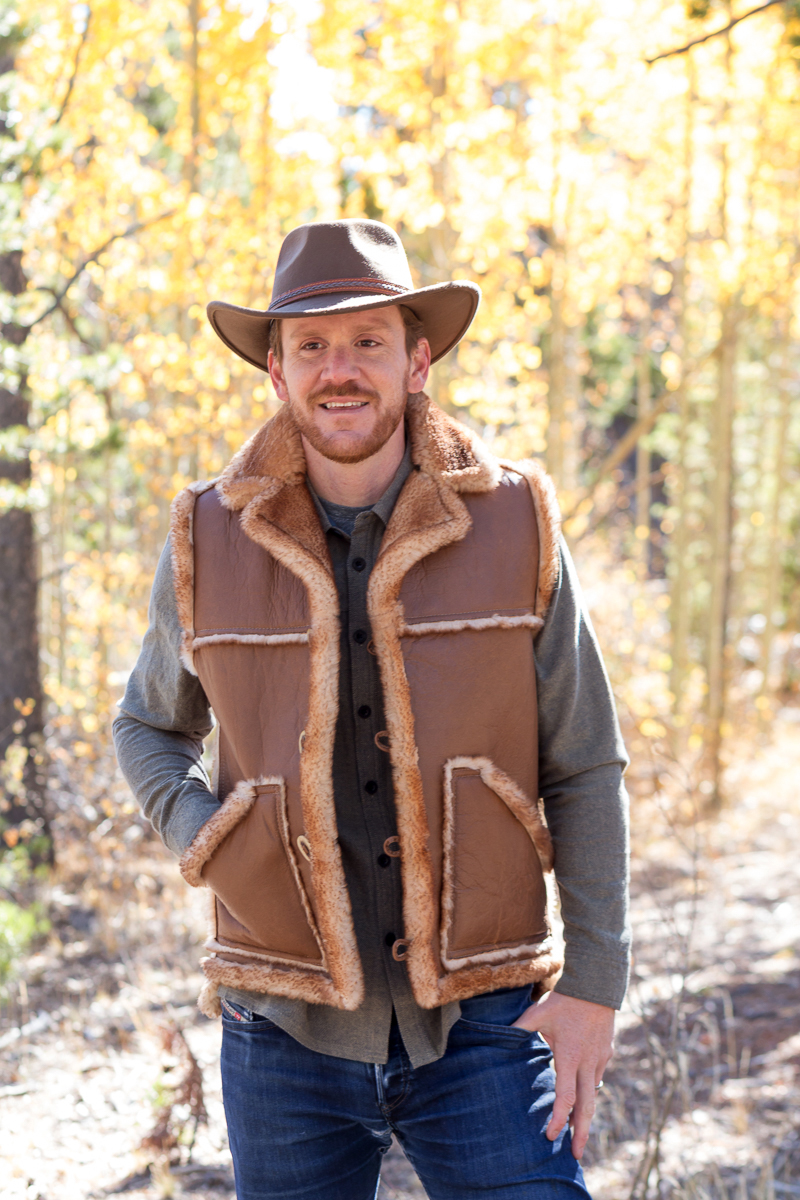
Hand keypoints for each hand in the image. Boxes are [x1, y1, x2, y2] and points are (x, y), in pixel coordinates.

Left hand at [512, 990, 614, 1159]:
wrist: (596, 984)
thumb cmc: (564, 1000)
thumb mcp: (538, 1012)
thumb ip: (518, 1029)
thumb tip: (495, 1036)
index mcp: (570, 1056)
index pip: (565, 1096)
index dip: (559, 1118)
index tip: (552, 1135)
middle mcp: (588, 1063)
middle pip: (587, 1107)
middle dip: (581, 1133)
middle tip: (575, 1154)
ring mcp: (600, 1059)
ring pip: (594, 1094)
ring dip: (586, 1114)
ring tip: (578, 1133)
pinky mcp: (607, 1053)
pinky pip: (597, 1077)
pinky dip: (590, 1091)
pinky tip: (583, 1098)